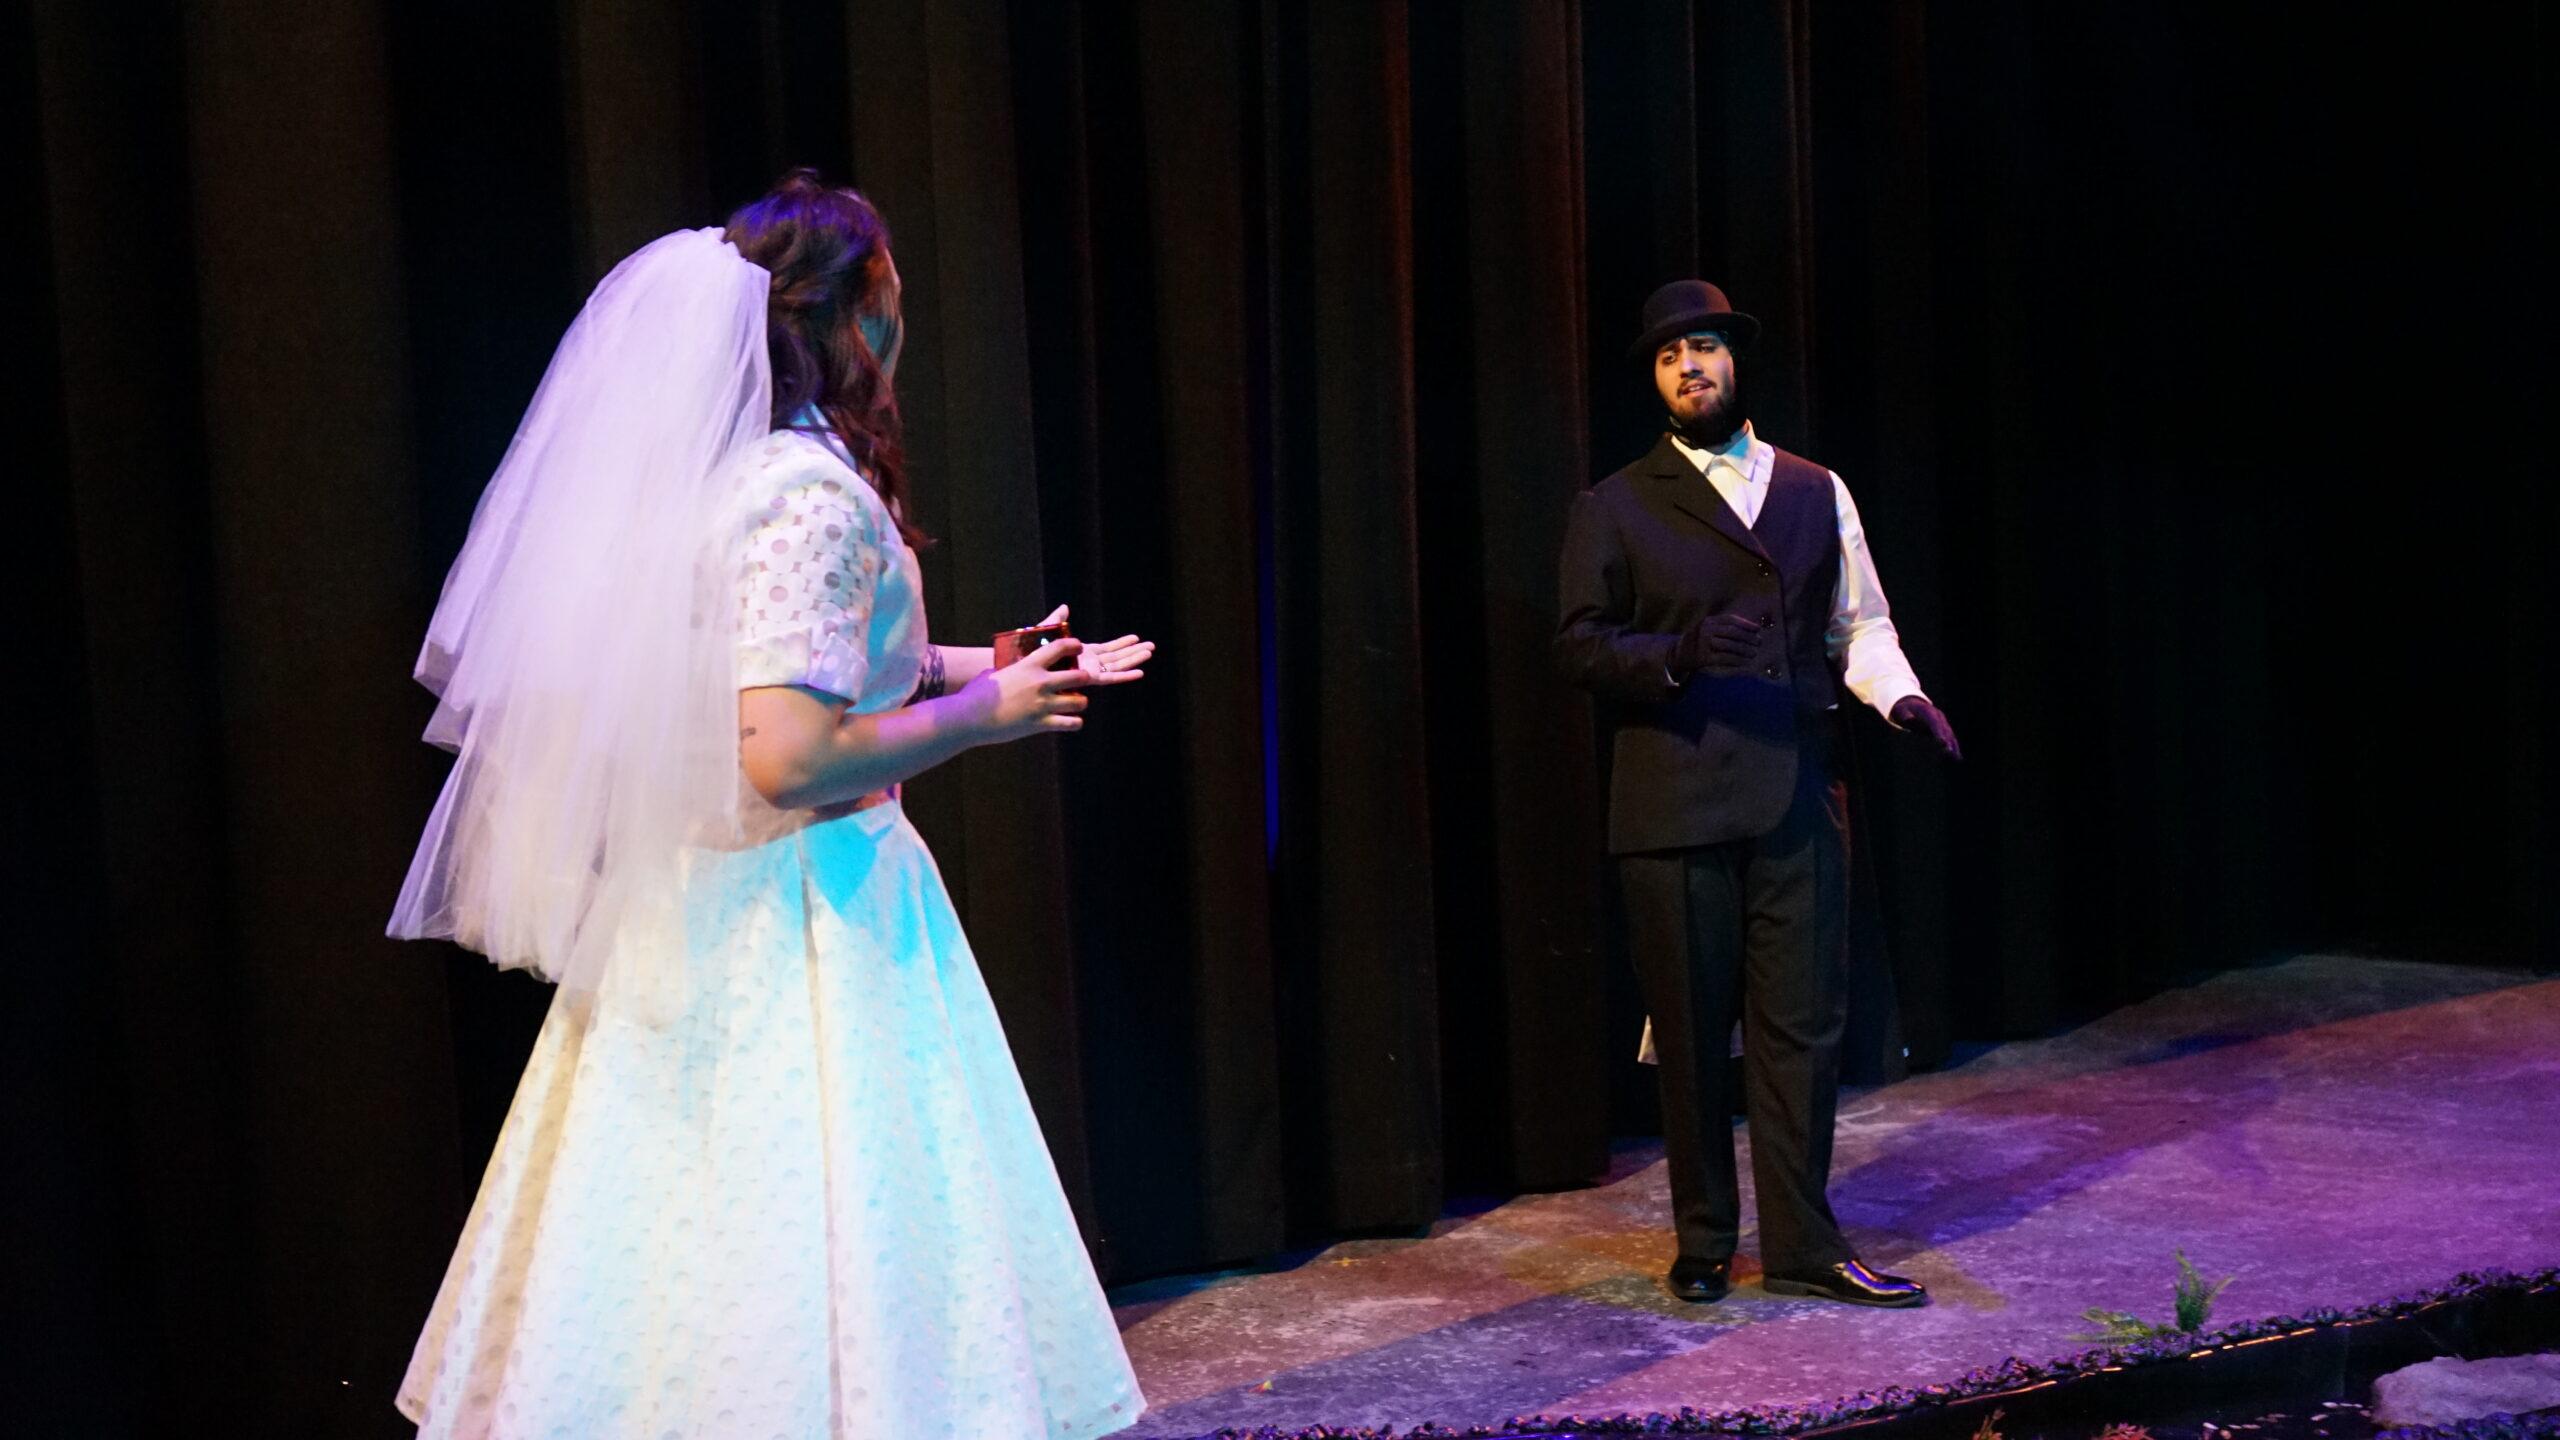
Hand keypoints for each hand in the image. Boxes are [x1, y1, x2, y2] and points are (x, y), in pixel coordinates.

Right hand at [960, 635, 1091, 740]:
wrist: (968, 717)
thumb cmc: (975, 694)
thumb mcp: (992, 673)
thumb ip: (1006, 671)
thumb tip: (1002, 671)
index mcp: (1028, 666)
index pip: (1059, 647)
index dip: (1074, 645)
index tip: (1079, 647)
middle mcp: (1040, 683)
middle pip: (1079, 676)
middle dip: (1084, 678)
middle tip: (1082, 681)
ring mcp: (1042, 704)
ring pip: (1079, 702)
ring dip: (1080, 702)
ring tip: (1076, 704)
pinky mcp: (1041, 724)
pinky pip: (1070, 724)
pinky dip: (1074, 723)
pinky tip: (1071, 722)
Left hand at [1029, 604, 1153, 687]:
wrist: (1024, 668)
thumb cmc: (1030, 654)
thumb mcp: (1047, 632)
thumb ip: (1056, 621)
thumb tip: (1064, 607)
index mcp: (1082, 653)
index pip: (1107, 649)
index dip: (1122, 644)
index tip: (1136, 638)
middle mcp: (1089, 663)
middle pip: (1117, 657)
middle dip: (1134, 652)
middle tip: (1151, 647)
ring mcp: (1090, 671)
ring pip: (1118, 665)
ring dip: (1134, 659)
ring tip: (1150, 652)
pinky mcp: (1088, 678)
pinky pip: (1110, 677)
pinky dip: (1125, 675)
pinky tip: (1139, 672)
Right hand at [1673, 613, 1763, 678]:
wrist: (1677, 654)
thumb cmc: (1698, 641)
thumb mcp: (1707, 629)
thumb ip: (1724, 627)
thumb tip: (1750, 630)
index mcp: (1709, 621)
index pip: (1731, 620)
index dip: (1746, 624)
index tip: (1758, 629)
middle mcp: (1706, 630)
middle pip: (1732, 632)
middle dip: (1748, 637)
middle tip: (1759, 642)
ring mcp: (1704, 643)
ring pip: (1730, 645)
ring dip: (1744, 649)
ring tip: (1754, 653)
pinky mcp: (1703, 657)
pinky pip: (1724, 658)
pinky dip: (1737, 660)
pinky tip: (1744, 662)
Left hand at [1890, 695, 1961, 760]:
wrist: (1912, 704)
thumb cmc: (1904, 710)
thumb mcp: (1901, 711)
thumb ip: (1906, 716)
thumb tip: (1909, 720)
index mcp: (1928, 711)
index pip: (1935, 723)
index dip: (1939, 732)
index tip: (1942, 742)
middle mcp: (1938, 716)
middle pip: (1945, 730)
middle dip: (1948, 741)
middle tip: (1950, 752)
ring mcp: (1942, 722)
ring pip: (1950, 734)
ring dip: (1954, 746)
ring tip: (1957, 758)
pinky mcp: (1943, 728)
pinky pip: (1950, 738)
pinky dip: (1954, 746)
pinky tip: (1957, 757)